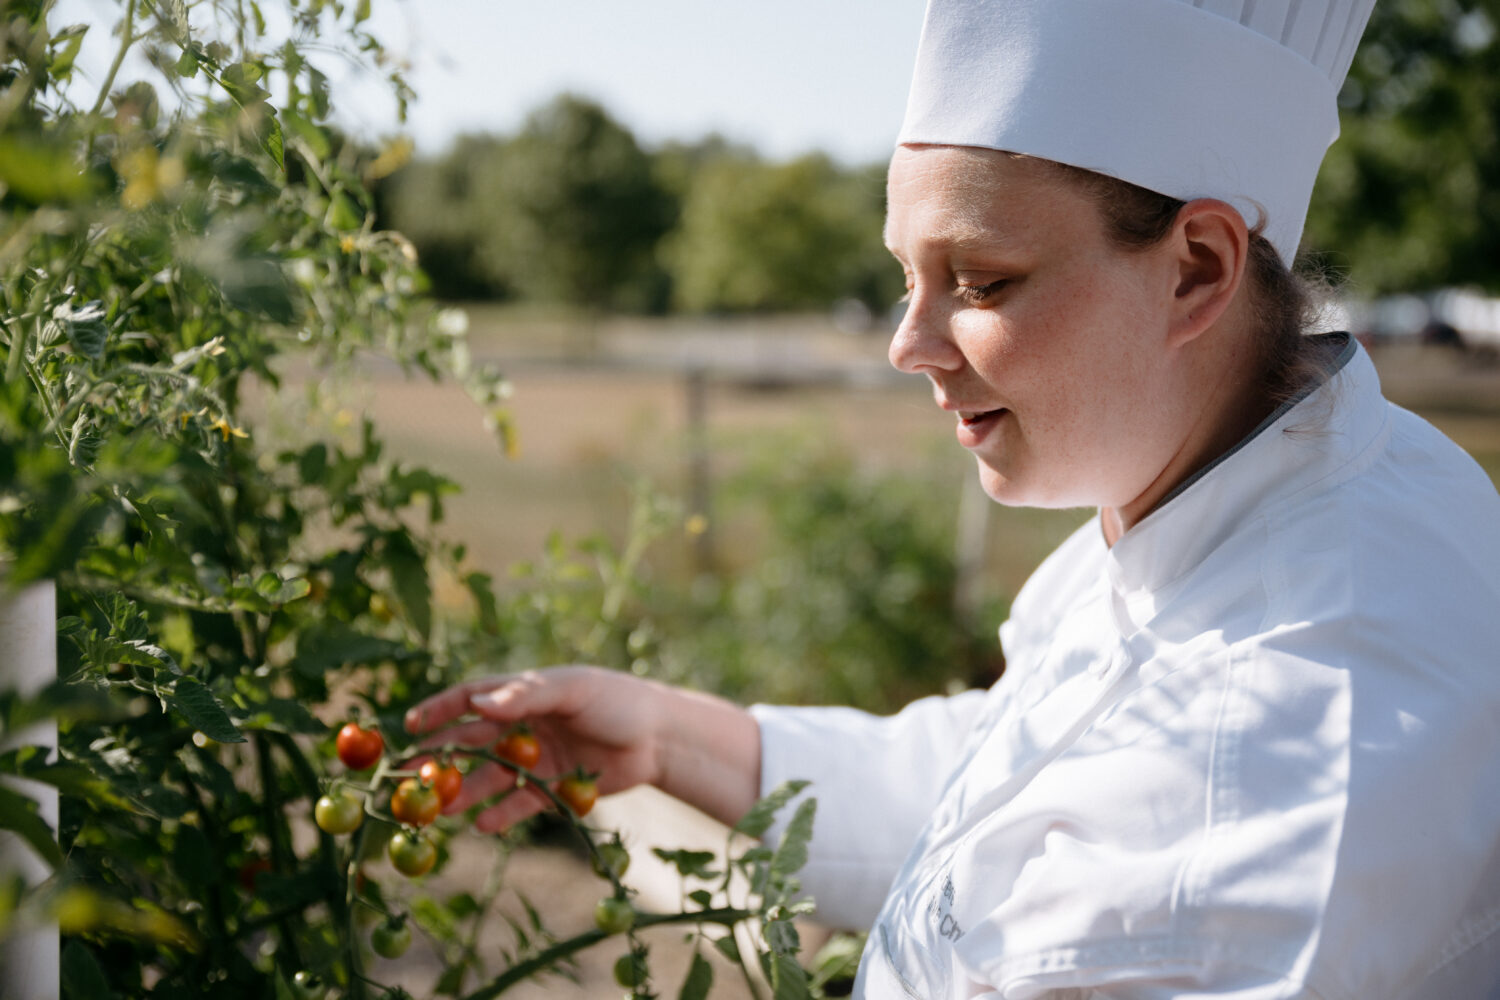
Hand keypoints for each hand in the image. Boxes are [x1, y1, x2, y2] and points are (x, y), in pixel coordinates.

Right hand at [405, 666, 666, 831]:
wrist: (662, 739)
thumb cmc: (618, 701)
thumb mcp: (573, 691)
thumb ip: (527, 695)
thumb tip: (476, 701)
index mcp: (525, 694)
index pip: (471, 699)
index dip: (439, 711)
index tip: (410, 727)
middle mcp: (525, 726)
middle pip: (473, 742)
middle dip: (441, 759)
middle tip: (411, 778)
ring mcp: (537, 758)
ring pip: (491, 777)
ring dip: (465, 792)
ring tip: (441, 812)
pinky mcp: (553, 788)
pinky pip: (520, 803)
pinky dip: (500, 814)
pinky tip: (481, 825)